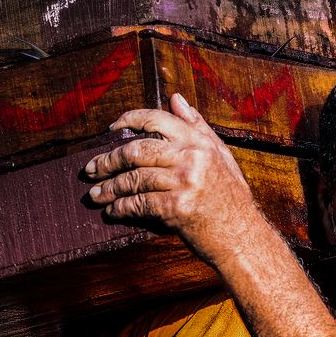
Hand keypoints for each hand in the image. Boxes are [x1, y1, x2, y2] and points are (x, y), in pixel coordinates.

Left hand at [84, 93, 256, 269]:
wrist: (243, 237)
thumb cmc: (231, 199)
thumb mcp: (221, 157)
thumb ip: (198, 127)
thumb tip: (176, 99)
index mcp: (199, 142)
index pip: (156, 120)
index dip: (128, 121)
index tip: (110, 130)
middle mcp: (191, 158)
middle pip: (136, 150)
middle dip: (108, 160)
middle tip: (92, 168)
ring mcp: (184, 183)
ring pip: (134, 179)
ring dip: (110, 188)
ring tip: (96, 194)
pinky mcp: (177, 208)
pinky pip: (139, 203)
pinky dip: (122, 208)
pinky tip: (113, 211)